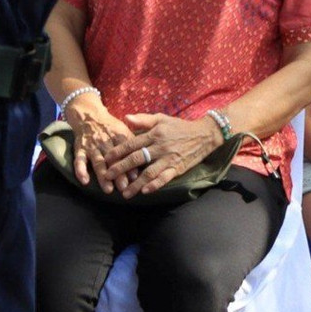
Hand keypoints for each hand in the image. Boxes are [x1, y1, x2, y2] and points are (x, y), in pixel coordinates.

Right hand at [64, 93, 136, 190]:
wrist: (90, 115)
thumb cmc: (111, 127)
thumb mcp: (125, 129)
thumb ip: (134, 143)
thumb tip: (145, 159)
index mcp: (119, 136)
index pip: (126, 151)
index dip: (131, 163)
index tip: (136, 177)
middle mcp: (105, 141)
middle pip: (113, 159)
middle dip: (118, 173)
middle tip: (124, 187)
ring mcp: (92, 146)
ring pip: (98, 162)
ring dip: (102, 175)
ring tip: (108, 189)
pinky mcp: (80, 149)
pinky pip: (79, 160)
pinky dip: (80, 170)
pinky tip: (84, 181)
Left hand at [100, 112, 219, 197]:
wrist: (204, 134)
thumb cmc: (179, 126)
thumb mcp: (161, 118)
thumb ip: (143, 119)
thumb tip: (125, 119)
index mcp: (154, 134)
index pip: (131, 144)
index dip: (117, 152)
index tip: (105, 159)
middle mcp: (160, 147)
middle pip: (136, 159)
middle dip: (120, 169)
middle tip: (108, 176)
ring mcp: (169, 158)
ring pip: (149, 172)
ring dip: (136, 184)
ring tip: (125, 193)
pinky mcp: (178, 168)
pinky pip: (164, 178)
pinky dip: (155, 185)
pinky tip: (145, 191)